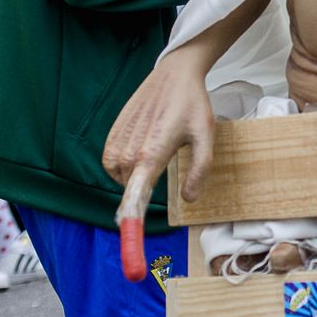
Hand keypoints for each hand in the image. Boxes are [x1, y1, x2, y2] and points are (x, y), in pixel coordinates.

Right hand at [103, 48, 216, 218]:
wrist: (173, 75)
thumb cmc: (192, 105)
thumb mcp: (205, 136)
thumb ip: (199, 170)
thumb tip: (189, 199)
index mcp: (151, 155)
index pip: (135, 197)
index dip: (131, 220)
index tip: (128, 242)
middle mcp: (128, 152)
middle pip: (131, 188)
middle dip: (147, 180)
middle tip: (168, 151)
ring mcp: (116, 142)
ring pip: (121, 176)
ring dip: (136, 170)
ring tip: (157, 142)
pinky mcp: (110, 134)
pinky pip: (112, 163)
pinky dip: (126, 161)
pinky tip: (143, 140)